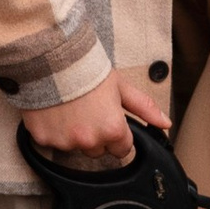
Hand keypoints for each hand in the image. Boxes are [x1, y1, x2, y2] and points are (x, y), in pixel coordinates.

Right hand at [28, 66, 170, 169]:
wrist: (54, 58)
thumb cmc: (89, 70)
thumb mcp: (122, 87)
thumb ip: (145, 108)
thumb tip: (165, 123)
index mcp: (112, 130)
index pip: (123, 149)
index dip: (118, 134)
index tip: (109, 119)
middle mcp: (89, 140)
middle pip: (98, 151)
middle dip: (95, 135)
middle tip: (88, 110)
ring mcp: (65, 142)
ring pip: (74, 147)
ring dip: (73, 134)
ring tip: (69, 107)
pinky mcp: (44, 139)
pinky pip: (52, 142)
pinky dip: (52, 130)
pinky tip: (54, 111)